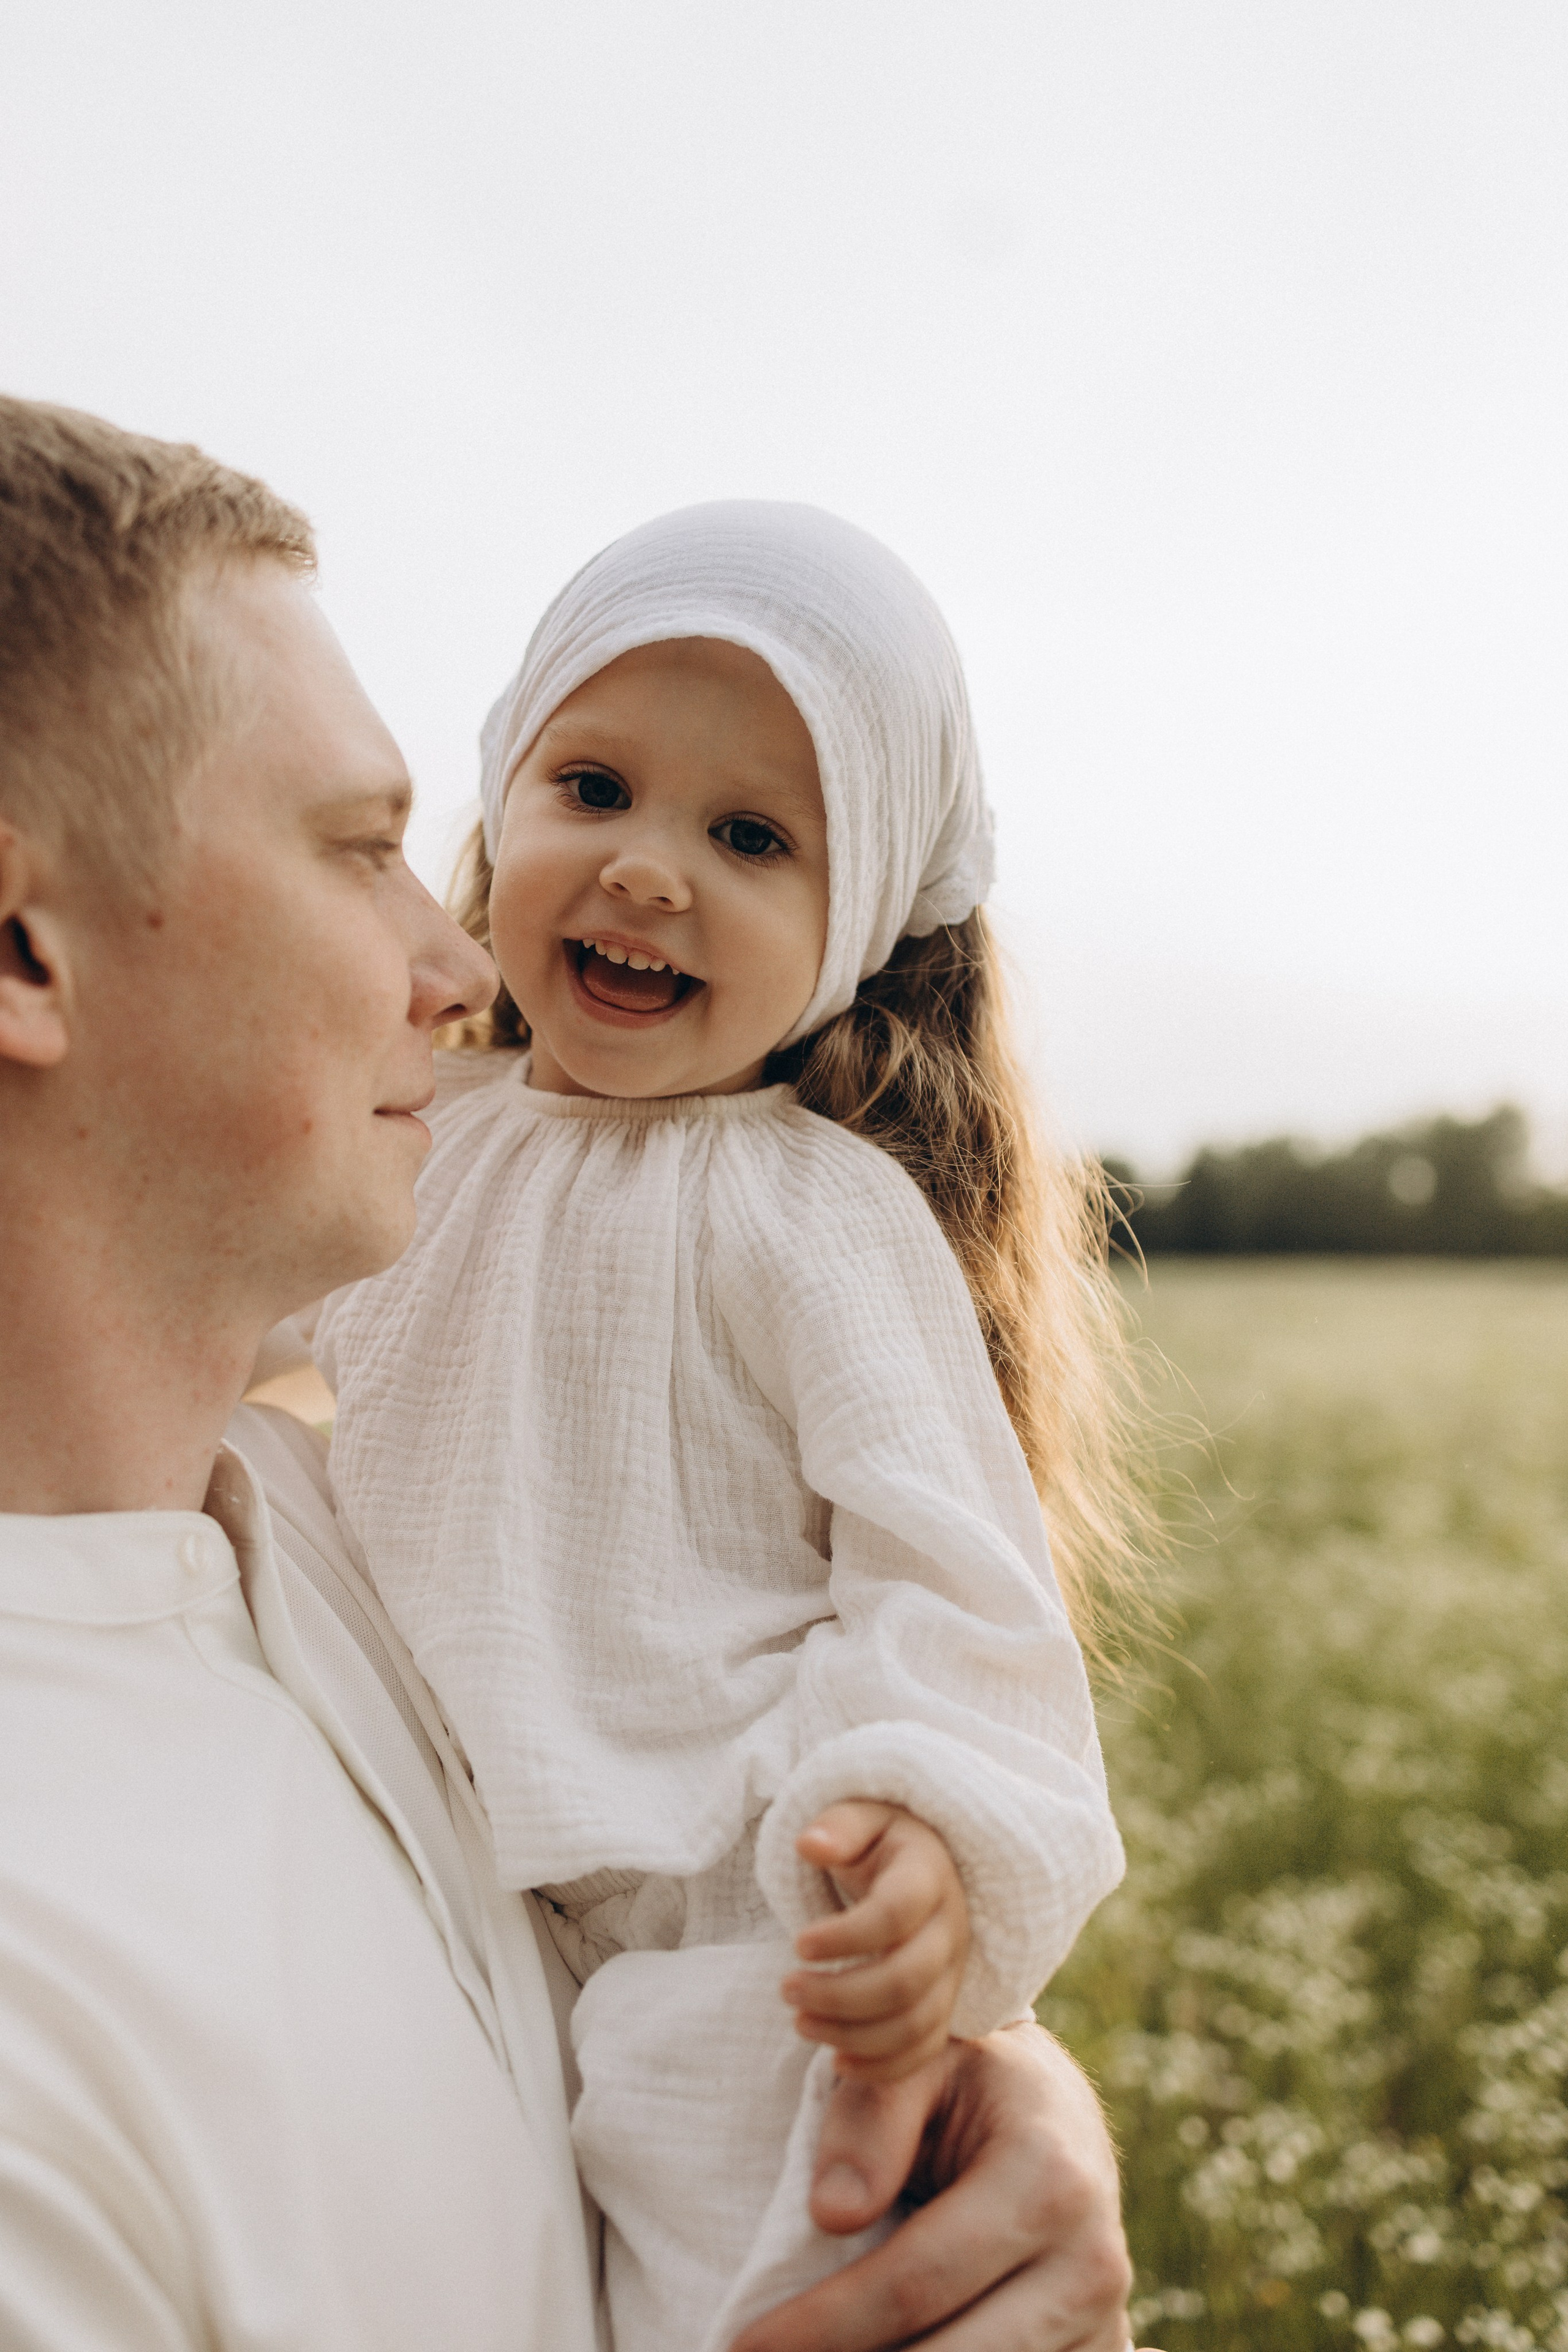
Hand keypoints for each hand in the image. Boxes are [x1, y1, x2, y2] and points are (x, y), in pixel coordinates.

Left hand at [729, 2020, 1152, 2351]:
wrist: (1056, 2104)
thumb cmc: (966, 2076)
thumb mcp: (918, 2062)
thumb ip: (871, 2119)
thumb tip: (831, 2213)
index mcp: (1047, 2178)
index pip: (912, 2283)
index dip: (821, 2325)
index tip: (742, 2343)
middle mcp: (1090, 2259)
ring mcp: (1101, 2317)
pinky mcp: (1099, 2348)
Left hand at [781, 1801, 969, 2083]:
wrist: (924, 1866)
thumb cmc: (881, 1841)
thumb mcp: (862, 1816)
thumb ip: (839, 1826)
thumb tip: (808, 1844)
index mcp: (929, 1875)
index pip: (895, 1914)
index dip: (844, 1936)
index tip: (796, 1943)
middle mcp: (950, 1929)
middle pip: (905, 1980)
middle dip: (839, 1994)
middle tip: (786, 1988)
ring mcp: (951, 1974)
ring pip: (914, 2024)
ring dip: (851, 2035)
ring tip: (799, 2021)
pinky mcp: (944, 2006)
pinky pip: (923, 2050)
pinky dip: (882, 2067)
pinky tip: (836, 2061)